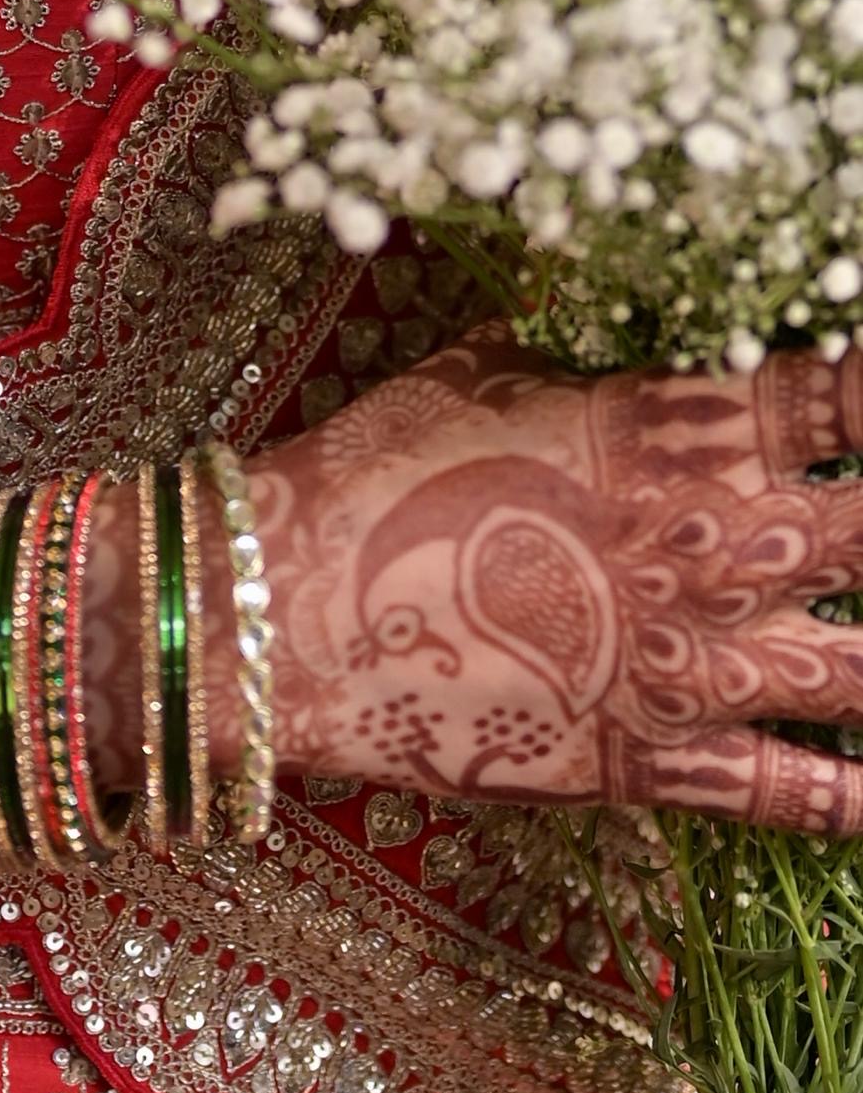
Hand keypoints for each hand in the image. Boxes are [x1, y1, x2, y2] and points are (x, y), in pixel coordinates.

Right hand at [245, 332, 862, 832]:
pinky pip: (799, 794)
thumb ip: (578, 342)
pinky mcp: (662, 760)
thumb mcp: (482, 367)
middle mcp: (717, 542)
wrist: (287, 614)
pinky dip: (858, 799)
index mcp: (682, 428)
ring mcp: (699, 661)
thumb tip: (610, 293)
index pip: (846, 392)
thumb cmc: (375, 471)